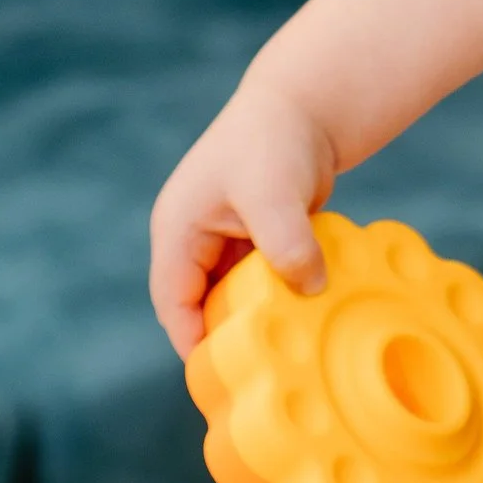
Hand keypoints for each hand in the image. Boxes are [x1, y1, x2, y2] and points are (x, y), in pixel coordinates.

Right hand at [148, 71, 338, 358]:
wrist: (306, 104)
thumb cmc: (275, 139)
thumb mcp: (275, 193)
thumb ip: (286, 242)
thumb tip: (309, 289)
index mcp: (178, 230)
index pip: (173, 304)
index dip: (193, 342)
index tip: (227, 377)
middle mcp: (193, 240)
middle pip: (200, 307)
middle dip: (226, 337)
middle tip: (262, 373)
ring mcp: (223, 240)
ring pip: (231, 298)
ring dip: (255, 319)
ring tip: (287, 352)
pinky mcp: (254, 240)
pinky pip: (259, 283)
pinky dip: (277, 299)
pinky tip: (306, 318)